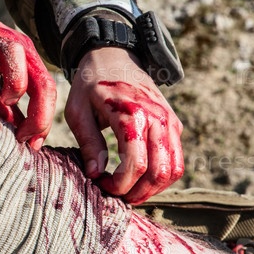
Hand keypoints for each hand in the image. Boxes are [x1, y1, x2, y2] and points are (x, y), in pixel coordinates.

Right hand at [0, 0, 56, 148]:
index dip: (43, 120)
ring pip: (18, 59)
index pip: (46, 88)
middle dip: (38, 115)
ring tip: (4, 102)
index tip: (32, 145)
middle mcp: (11, 44)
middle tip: (24, 138)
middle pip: (41, 79)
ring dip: (16, 88)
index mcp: (21, 54)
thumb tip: (18, 130)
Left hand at [65, 47, 183, 203]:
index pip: (135, 164)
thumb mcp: (77, 111)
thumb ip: (88, 143)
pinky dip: (161, 176)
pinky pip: (176, 159)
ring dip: (152, 189)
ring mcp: (169, 121)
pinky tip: (138, 177)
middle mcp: (157, 117)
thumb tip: (95, 174)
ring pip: (174, 169)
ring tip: (128, 190)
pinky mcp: (174, 124)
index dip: (119, 184)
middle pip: (159, 172)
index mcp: (131, 112)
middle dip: (137, 192)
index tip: (101, 185)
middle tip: (115, 195)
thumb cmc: (89, 85)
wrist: (113, 58)